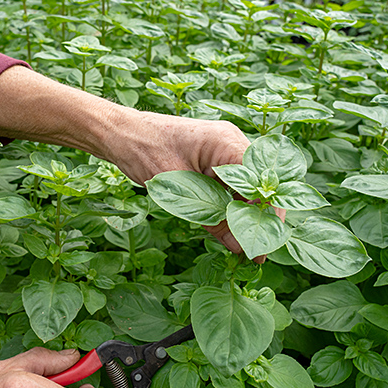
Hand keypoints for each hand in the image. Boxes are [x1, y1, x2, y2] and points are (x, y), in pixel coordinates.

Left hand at [0, 66, 281, 261]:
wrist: (120, 134)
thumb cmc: (144, 152)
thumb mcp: (178, 192)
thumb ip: (211, 218)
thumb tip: (240, 248)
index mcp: (228, 144)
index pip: (261, 183)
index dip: (267, 214)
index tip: (264, 244)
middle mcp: (233, 144)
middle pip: (258, 187)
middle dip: (258, 219)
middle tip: (256, 252)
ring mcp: (224, 151)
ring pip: (246, 189)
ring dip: (244, 216)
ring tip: (245, 247)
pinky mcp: (214, 161)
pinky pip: (231, 187)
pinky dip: (230, 207)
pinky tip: (229, 229)